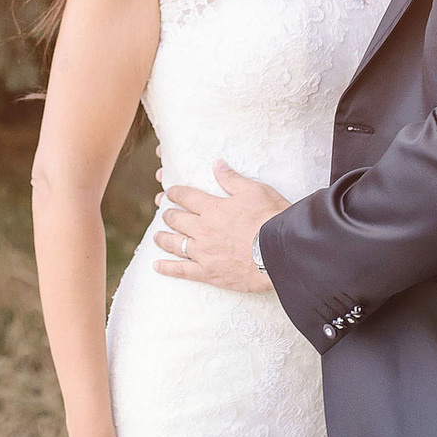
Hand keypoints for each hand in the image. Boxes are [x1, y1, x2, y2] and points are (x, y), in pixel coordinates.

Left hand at [153, 160, 286, 294]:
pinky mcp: (208, 273)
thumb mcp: (255, 191)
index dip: (175, 193)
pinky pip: (182, 270)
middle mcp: (203, 229)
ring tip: (157, 236)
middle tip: (162, 211)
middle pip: (177, 220)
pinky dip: (167, 268)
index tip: (169, 192)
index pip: (186, 197)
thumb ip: (232, 179)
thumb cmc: (271, 219)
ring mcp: (204, 252)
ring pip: (175, 244)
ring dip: (163, 238)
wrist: (280, 253)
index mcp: (213, 208)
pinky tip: (156, 265)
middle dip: (168, 214)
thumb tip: (217, 164)